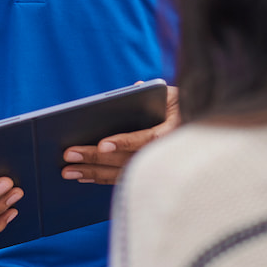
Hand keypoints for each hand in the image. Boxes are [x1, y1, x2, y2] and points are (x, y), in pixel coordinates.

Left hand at [60, 85, 179, 184]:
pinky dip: (102, 178)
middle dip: (95, 159)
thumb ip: (152, 92)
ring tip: (68, 172)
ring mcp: (154, 168)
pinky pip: (122, 179)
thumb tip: (135, 87)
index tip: (102, 145)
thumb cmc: (181, 106)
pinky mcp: (145, 175)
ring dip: (93, 173)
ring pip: (121, 175)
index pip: (146, 140)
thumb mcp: (170, 95)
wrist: (198, 128)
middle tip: (68, 156)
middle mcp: (164, 155)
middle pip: (126, 161)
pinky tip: (84, 177)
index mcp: (173, 132)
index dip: (124, 143)